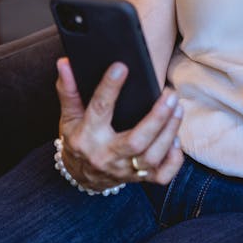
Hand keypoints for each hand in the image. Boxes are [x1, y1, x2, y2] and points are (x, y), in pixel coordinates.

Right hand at [56, 57, 183, 188]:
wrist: (80, 175)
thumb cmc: (77, 139)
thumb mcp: (68, 116)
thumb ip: (68, 90)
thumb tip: (65, 63)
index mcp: (86, 137)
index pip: (99, 109)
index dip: (110, 87)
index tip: (122, 66)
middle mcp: (106, 155)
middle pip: (136, 141)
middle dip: (157, 118)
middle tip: (170, 95)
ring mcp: (124, 170)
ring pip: (152, 156)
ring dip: (169, 132)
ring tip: (178, 108)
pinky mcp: (139, 179)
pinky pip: (162, 175)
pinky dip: (173, 159)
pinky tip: (177, 139)